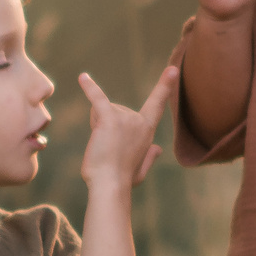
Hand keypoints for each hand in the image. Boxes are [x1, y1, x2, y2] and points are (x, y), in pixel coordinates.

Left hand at [78, 65, 177, 191]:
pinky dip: (90, 88)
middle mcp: (139, 121)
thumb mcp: (141, 170)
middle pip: (114, 110)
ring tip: (101, 148)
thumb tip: (158, 149)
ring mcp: (126, 118)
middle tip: (107, 150)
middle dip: (105, 126)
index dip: (164, 87)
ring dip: (96, 126)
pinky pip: (98, 99)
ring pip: (102, 111)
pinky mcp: (109, 119)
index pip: (157, 105)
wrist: (110, 185)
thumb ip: (150, 157)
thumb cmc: (123, 181)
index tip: (172, 69)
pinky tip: (83, 78)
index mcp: (147, 131)